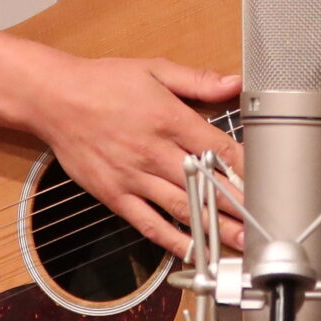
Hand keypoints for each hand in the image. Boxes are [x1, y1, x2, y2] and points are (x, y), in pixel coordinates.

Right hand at [33, 56, 244, 256]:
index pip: (219, 148)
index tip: (266, 182)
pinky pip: (148, 224)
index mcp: (169, 119)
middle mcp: (154, 152)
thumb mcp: (154, 70)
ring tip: (240, 244)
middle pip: (205, 185)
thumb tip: (233, 83)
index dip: (246, 168)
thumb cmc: (103, 82)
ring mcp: (134, 177)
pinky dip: (172, 241)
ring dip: (214, 229)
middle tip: (263, 224)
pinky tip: (193, 251)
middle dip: (238, 206)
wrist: (54, 99)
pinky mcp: (115, 196)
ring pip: (181, 209)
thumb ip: (197, 80)